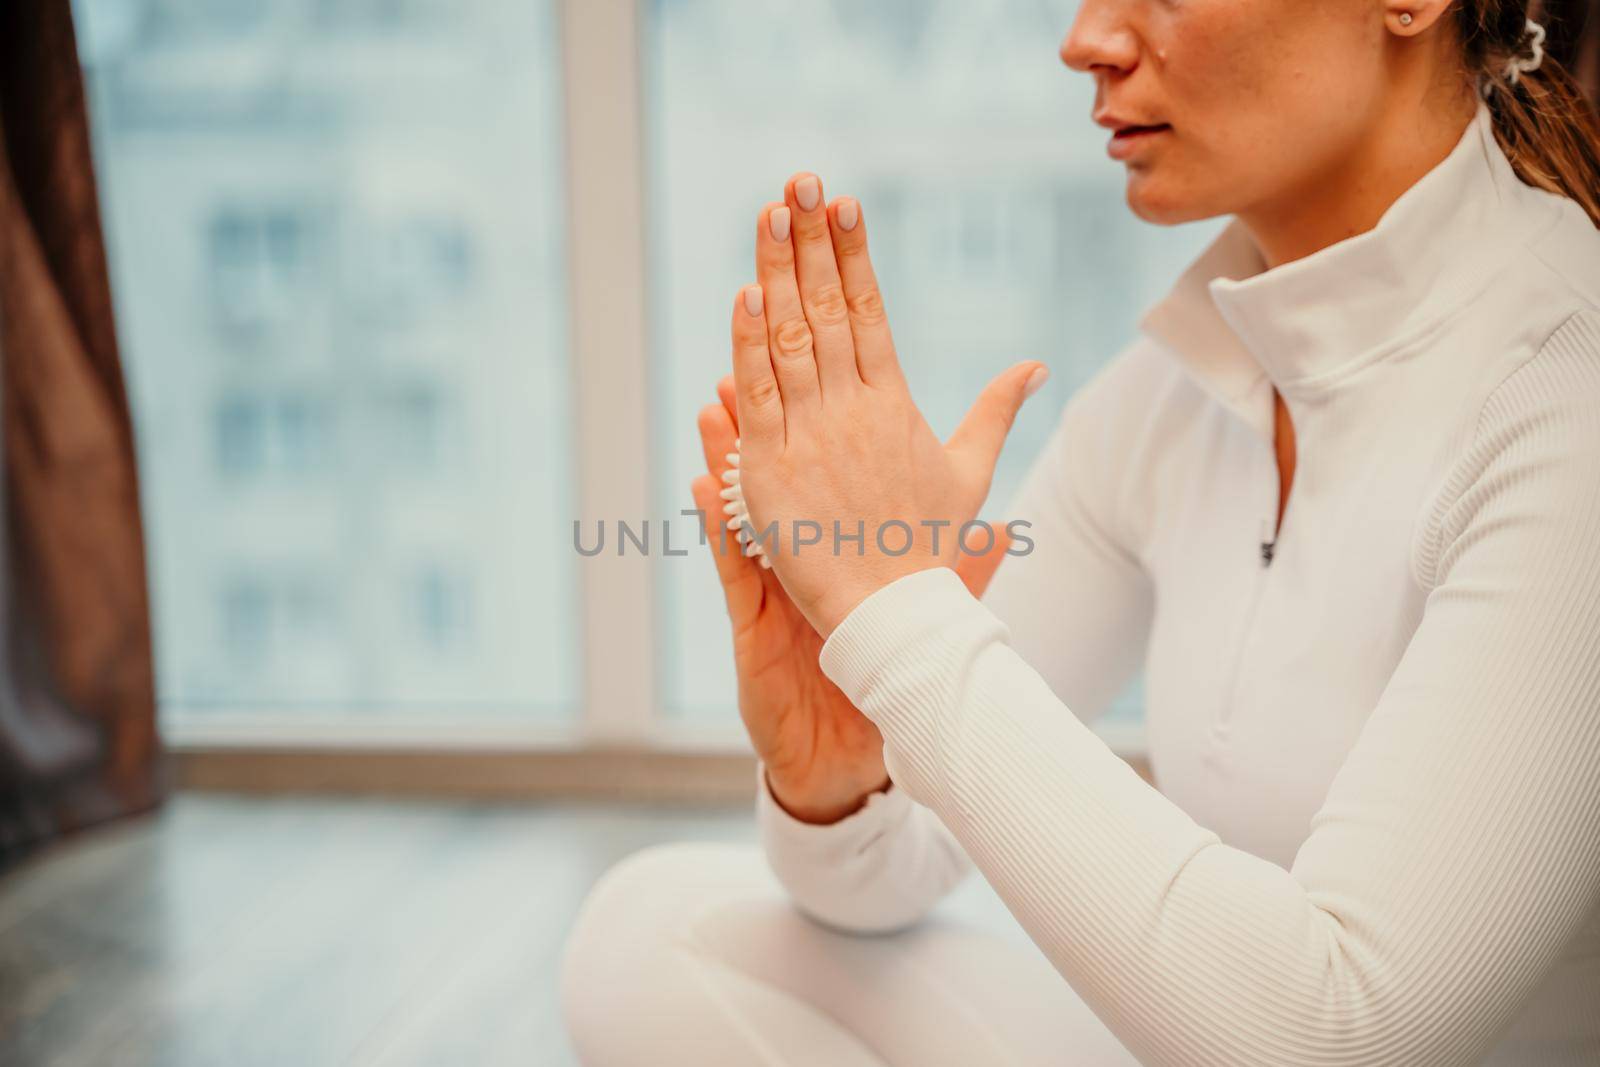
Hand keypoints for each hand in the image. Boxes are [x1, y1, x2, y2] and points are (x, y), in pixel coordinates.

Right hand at [691, 377, 1013, 823]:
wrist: (850, 755)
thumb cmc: (879, 684)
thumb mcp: (923, 622)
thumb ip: (958, 573)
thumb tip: (1002, 531)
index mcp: (838, 553)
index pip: (828, 476)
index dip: (823, 426)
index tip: (821, 369)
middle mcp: (799, 560)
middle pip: (781, 477)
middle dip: (767, 420)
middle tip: (757, 359)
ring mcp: (771, 590)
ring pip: (745, 511)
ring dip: (728, 458)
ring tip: (716, 404)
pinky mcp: (753, 625)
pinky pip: (732, 570)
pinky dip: (720, 530)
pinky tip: (706, 488)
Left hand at [730, 173, 1047, 636]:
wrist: (895, 618)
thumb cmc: (929, 549)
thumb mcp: (968, 473)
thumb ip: (996, 411)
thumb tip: (1037, 366)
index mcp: (894, 404)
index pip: (869, 310)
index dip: (853, 254)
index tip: (843, 203)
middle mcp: (853, 410)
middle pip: (829, 309)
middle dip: (813, 241)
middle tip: (799, 182)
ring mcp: (811, 437)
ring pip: (791, 340)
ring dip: (779, 272)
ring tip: (772, 214)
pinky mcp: (773, 471)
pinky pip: (760, 397)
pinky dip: (751, 345)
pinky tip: (746, 295)